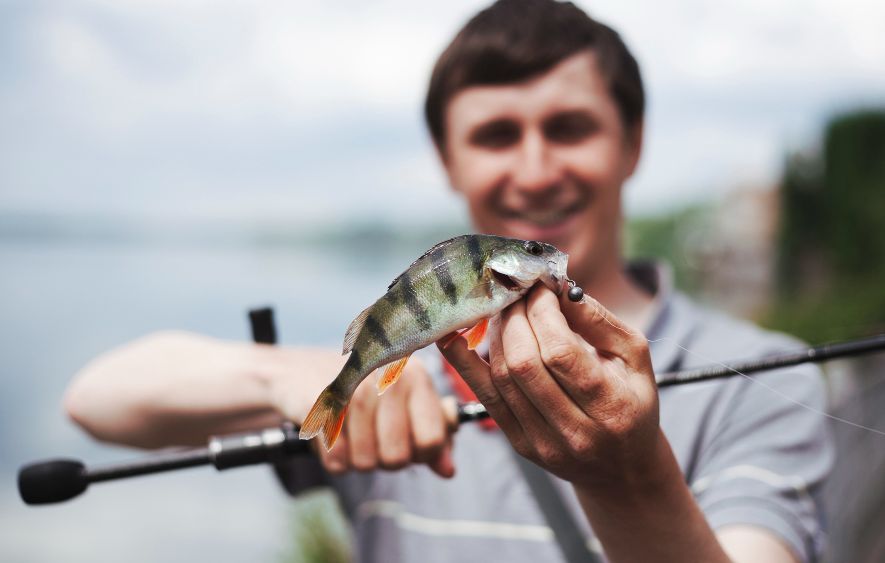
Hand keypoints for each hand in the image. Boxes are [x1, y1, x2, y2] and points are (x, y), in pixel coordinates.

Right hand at [300, 358, 455, 478]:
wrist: (304, 371)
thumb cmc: (366, 393)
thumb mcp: (406, 406)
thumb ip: (433, 436)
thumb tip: (448, 470)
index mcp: (416, 377)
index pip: (432, 440)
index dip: (420, 454)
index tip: (408, 443)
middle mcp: (388, 377)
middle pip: (397, 458)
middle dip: (384, 459)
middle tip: (374, 439)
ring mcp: (352, 388)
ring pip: (365, 462)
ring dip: (357, 459)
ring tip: (352, 434)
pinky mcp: (319, 404)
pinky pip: (336, 460)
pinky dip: (333, 458)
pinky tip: (332, 435)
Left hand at [439, 285, 659, 490]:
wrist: (622, 467)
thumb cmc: (631, 400)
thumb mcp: (634, 357)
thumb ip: (598, 320)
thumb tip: (557, 289)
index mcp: (611, 406)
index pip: (560, 351)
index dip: (541, 312)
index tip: (538, 287)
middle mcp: (576, 431)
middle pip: (524, 363)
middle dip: (514, 318)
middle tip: (516, 293)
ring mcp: (543, 442)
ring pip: (502, 378)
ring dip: (495, 335)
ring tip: (504, 311)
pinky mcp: (519, 445)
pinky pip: (485, 397)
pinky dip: (465, 363)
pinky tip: (454, 336)